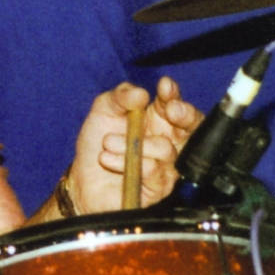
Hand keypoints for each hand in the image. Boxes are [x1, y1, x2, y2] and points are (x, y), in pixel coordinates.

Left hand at [63, 77, 201, 212]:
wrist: (82, 178)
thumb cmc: (98, 142)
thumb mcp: (104, 110)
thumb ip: (121, 96)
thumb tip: (141, 93)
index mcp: (159, 116)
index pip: (174, 102)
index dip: (174, 94)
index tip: (165, 88)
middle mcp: (168, 138)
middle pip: (192, 125)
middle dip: (185, 115)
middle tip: (171, 110)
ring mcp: (167, 164)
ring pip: (166, 149)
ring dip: (135, 144)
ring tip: (107, 142)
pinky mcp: (160, 186)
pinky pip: (153, 171)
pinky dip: (126, 162)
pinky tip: (108, 159)